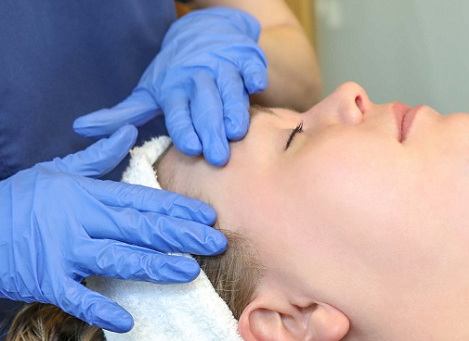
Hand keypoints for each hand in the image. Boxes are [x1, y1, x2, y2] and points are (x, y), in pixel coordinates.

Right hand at [0, 125, 225, 331]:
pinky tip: (127, 319)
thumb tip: (127, 133)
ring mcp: (65, 251)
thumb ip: (99, 156)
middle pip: (140, 228)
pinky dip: (100, 307)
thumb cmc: (24, 197)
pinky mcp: (47, 279)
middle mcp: (83, 220)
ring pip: (119, 258)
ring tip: (189, 271)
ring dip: (155, 266)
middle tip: (215, 243)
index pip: (142, 201)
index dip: (176, 209)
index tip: (206, 216)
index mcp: (89, 194)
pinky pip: (78, 296)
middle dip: (180, 236)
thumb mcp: (61, 169)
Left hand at [73, 7, 267, 165]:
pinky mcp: (245, 58)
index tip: (191, 149)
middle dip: (210, 129)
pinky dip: (254, 75)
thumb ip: (122, 114)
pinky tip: (257, 87)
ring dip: (233, 108)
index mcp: (174, 88)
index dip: (184, 129)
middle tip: (218, 157)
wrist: (204, 33)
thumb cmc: (176, 72)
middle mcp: (198, 77)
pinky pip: (252, 67)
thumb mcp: (148, 91)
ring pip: (229, 88)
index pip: (178, 111)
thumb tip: (80, 128)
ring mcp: (223, 66)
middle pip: (204, 104)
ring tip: (237, 132)